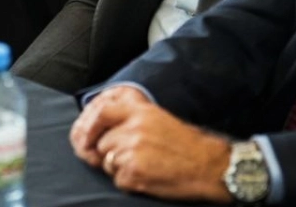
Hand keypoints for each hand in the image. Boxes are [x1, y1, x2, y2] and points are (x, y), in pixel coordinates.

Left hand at [70, 86, 230, 202]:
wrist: (209, 166)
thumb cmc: (187, 144)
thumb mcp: (159, 119)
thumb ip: (132, 119)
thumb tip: (105, 130)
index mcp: (140, 112)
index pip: (102, 113)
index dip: (91, 127)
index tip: (87, 138)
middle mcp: (133, 129)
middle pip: (103, 143)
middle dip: (113, 153)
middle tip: (137, 157)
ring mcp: (132, 151)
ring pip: (109, 163)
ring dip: (121, 168)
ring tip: (146, 167)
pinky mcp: (133, 173)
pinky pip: (119, 181)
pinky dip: (130, 183)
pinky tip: (149, 177)